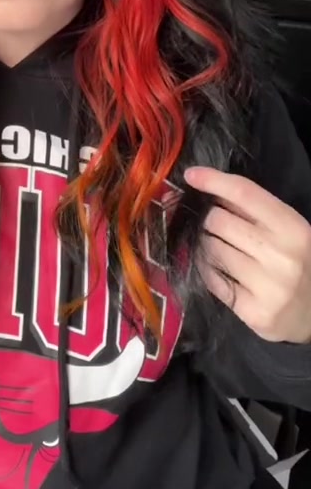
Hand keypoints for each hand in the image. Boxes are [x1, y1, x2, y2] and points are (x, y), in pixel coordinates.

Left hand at [185, 167, 310, 344]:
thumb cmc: (298, 261)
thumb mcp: (287, 230)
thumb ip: (255, 210)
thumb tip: (210, 190)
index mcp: (293, 228)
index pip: (245, 194)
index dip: (214, 181)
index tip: (191, 175)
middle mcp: (281, 256)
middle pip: (219, 220)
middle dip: (210, 219)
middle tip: (217, 226)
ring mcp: (267, 287)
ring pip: (211, 249)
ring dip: (208, 244)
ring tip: (223, 249)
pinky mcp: (252, 312)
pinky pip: (211, 279)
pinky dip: (208, 270)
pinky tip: (221, 270)